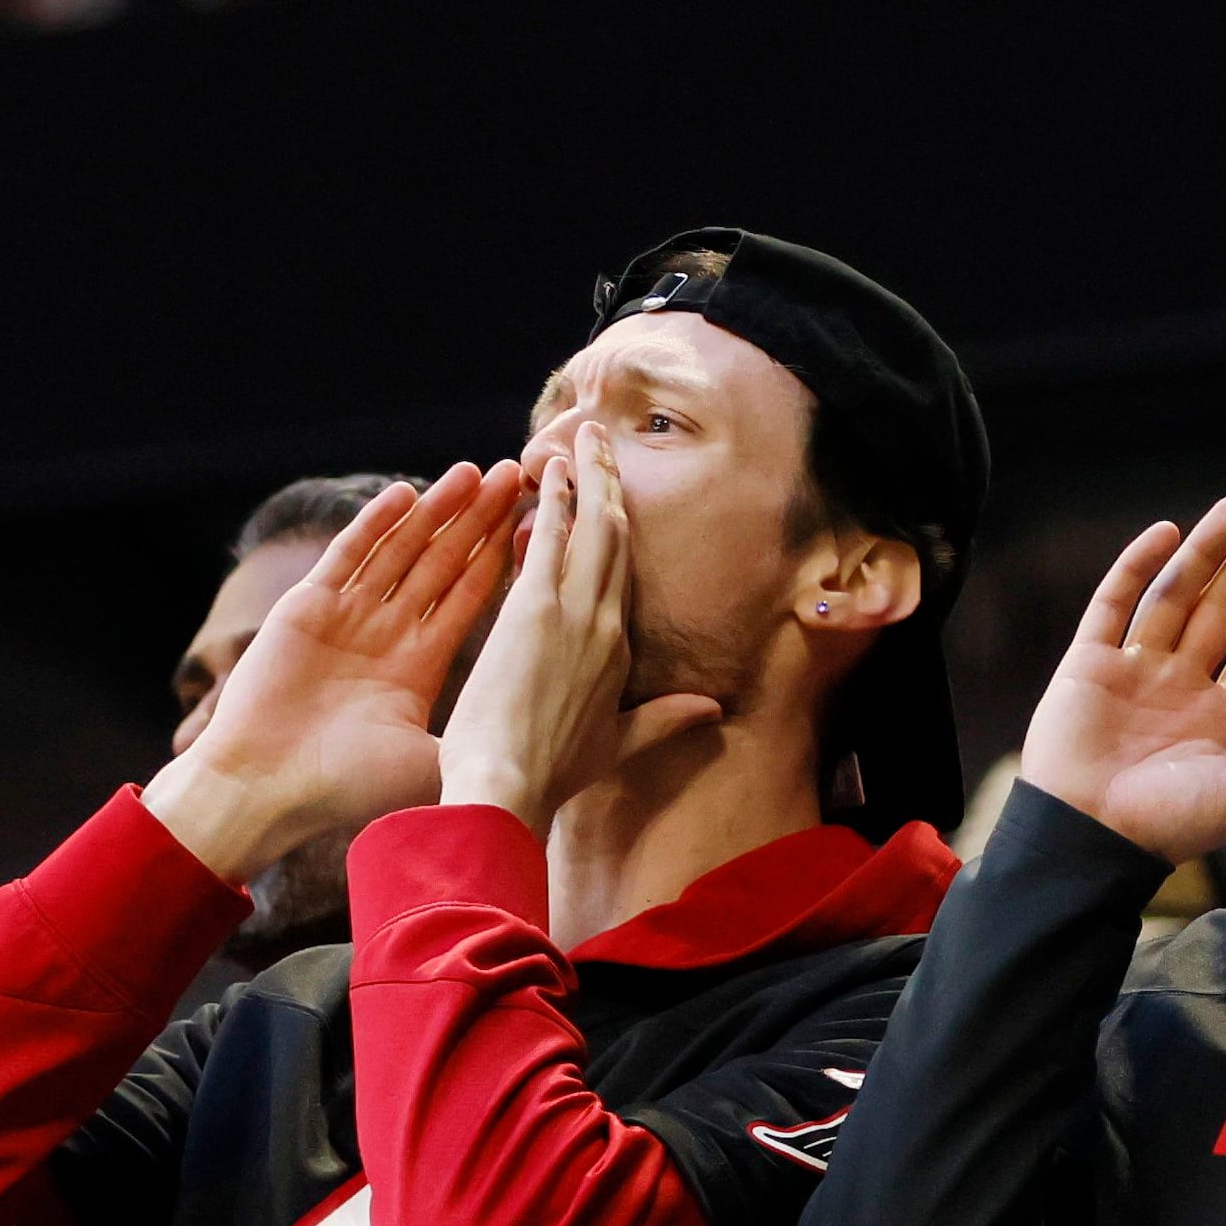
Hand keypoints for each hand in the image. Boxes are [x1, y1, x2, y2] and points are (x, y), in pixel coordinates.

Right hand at [145, 467, 524, 882]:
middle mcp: (386, 634)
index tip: (538, 523)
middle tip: (515, 474)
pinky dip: (376, 524)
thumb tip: (538, 742)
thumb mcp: (427, 758)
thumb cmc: (343, 788)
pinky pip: (347, 556)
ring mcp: (345, 617)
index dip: (501, 558)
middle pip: (441, 563)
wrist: (265, 791)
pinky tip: (406, 493)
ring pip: (400, 550)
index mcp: (419, 665)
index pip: (469, 597)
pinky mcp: (305, 607)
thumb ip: (471, 734)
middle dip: (477, 520)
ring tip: (474, 471)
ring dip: (435, 511)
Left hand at [440, 429, 722, 826]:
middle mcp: (605, 623)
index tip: (612, 492)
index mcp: (619, 651)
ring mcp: (573, 613)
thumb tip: (714, 711)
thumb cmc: (554, 773)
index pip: (622, 573)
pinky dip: (552, 502)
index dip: (618, 526)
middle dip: (608, 485)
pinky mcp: (534, 609)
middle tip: (600, 440)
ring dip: (584, 481)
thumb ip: (663, 720)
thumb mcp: (616, 744)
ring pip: (589, 530)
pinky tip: (550, 469)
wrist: (511, 786)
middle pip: (615, 538)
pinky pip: (550, 541)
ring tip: (579, 439)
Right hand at [1021, 504, 1225, 864]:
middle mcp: (1179, 686)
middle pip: (1221, 609)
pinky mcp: (1086, 663)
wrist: (1088, 838)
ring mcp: (1132, 670)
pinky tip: (1167, 533)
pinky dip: (1136, 567)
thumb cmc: (1167, 829)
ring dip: (1204, 552)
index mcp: (1219, 717)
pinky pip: (1113, 604)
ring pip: (1174, 596)